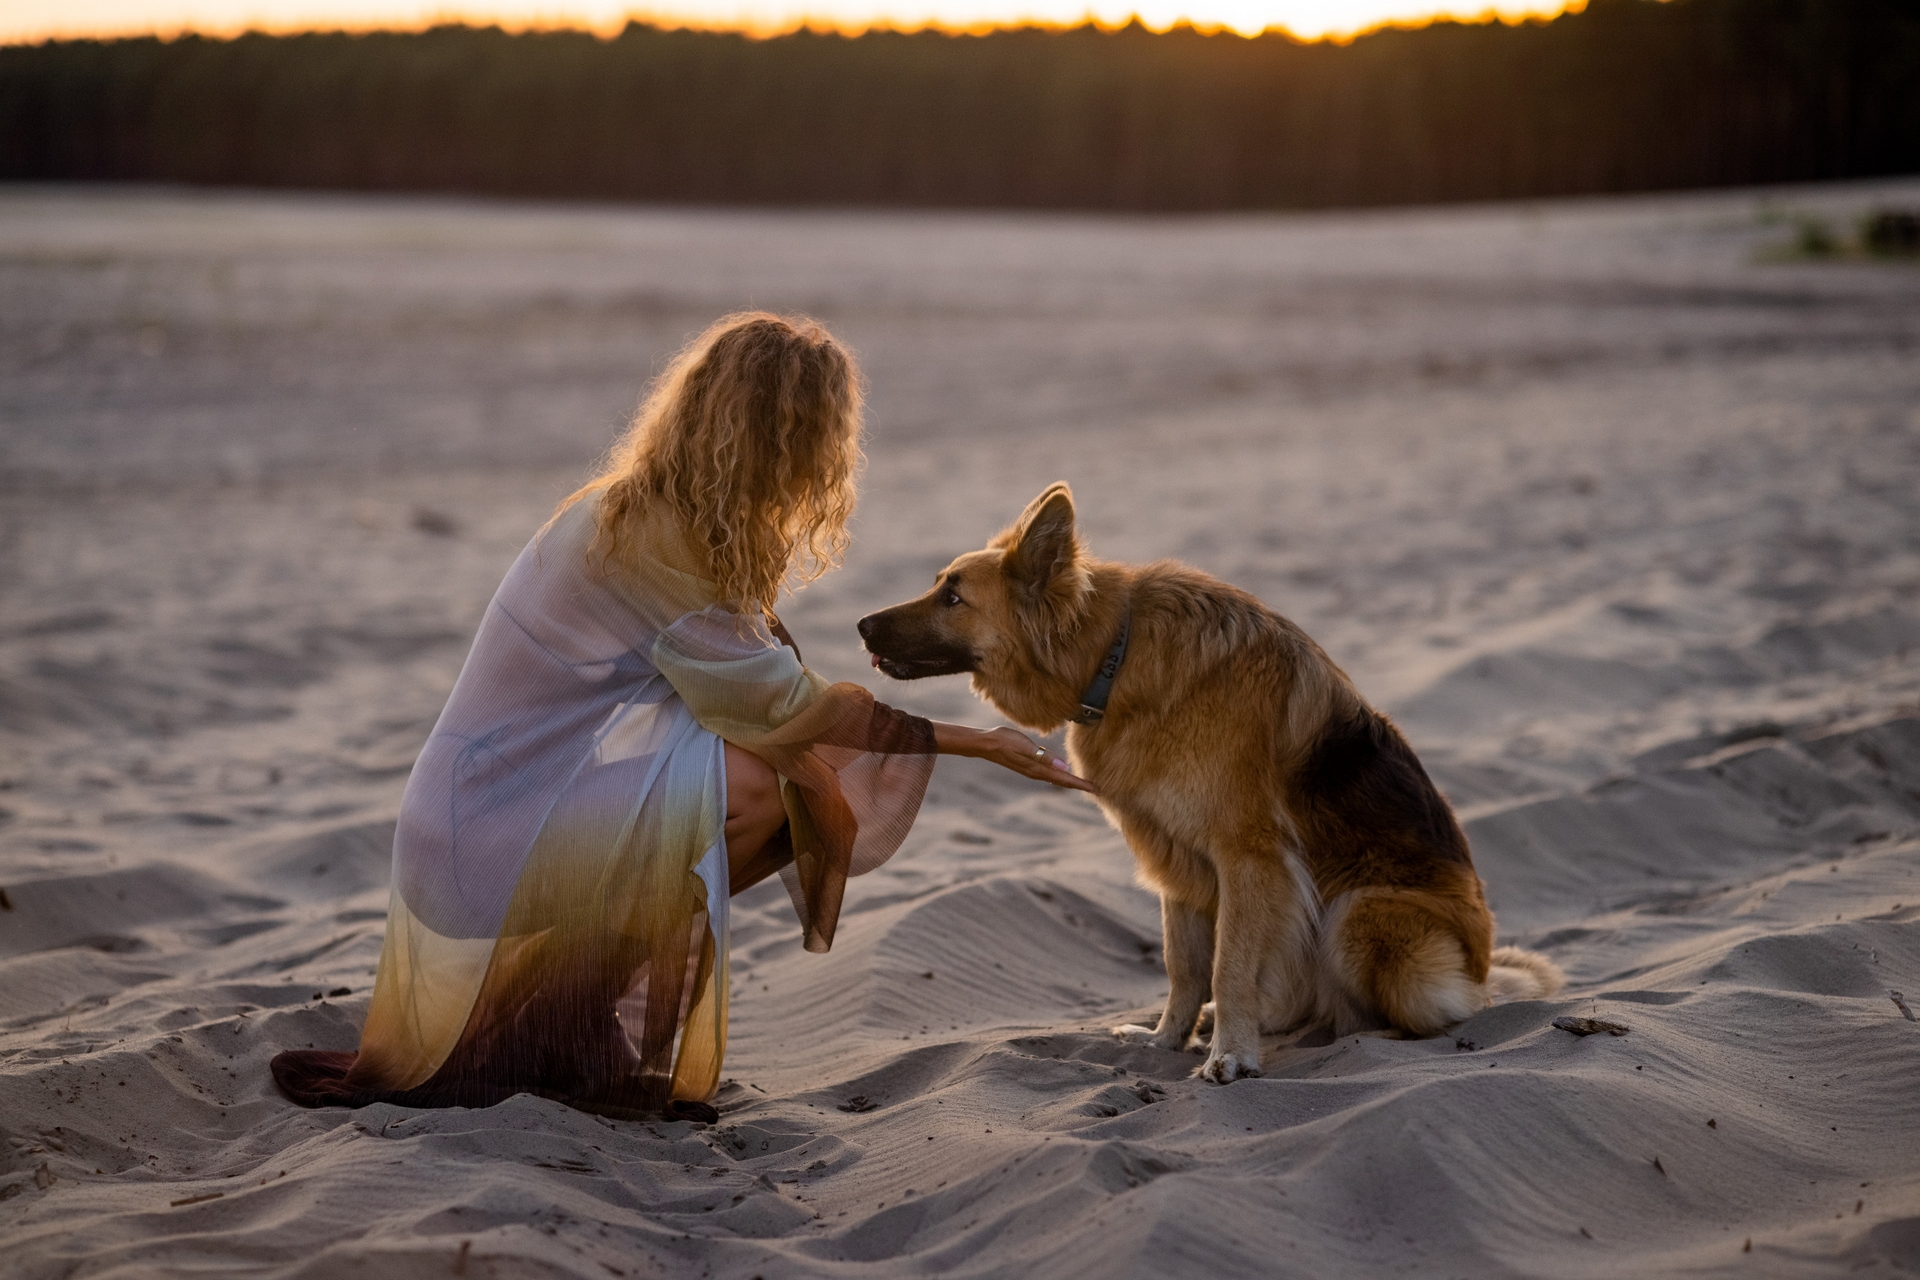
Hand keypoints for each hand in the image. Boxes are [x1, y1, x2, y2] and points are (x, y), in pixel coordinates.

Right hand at [931, 722, 1099, 795]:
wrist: (985, 743)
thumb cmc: (1005, 740)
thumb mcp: (1025, 745)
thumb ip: (1043, 756)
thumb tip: (1063, 766)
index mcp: (1038, 768)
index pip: (1064, 778)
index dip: (1080, 784)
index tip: (1095, 789)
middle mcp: (1036, 772)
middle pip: (1062, 781)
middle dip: (1079, 785)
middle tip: (1096, 790)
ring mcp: (1032, 769)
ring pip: (1056, 778)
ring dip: (1070, 782)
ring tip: (1083, 784)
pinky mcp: (1028, 765)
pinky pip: (1048, 774)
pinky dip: (1059, 776)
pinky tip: (1062, 773)